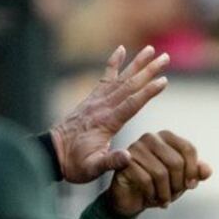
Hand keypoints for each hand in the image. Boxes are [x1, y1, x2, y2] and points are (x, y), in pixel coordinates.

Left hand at [51, 45, 170, 183]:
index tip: (163, 81)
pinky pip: (105, 77)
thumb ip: (110, 162)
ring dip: (137, 64)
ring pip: (121, 78)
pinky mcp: (93, 99)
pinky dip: (114, 63)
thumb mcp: (92, 169)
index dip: (148, 92)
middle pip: (129, 85)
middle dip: (148, 71)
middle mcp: (102, 107)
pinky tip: (121, 50)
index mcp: (107, 122)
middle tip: (165, 57)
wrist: (53, 154)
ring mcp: (97, 101)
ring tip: (151, 49)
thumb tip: (129, 157)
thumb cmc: (74, 164)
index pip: (131, 104)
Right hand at [106, 131, 212, 217]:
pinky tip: (151, 199)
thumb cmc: (159, 185)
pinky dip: (152, 194)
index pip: (188, 149)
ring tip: (163, 200)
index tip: (191, 186)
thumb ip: (196, 173)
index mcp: (166, 137)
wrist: (132, 199)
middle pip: (176, 162)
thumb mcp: (182, 180)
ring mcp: (135, 149)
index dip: (193, 171)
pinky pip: (145, 180)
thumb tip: (207, 170)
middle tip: (174, 195)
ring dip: (165, 193)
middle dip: (178, 184)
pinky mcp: (123, 163)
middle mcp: (150, 138)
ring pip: (160, 173)